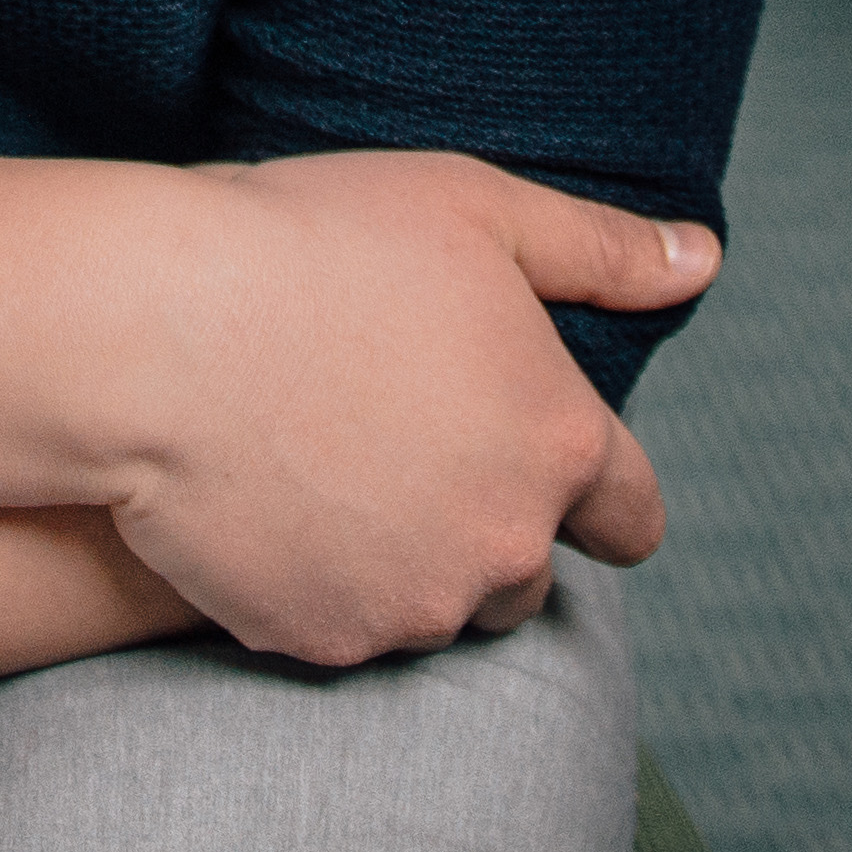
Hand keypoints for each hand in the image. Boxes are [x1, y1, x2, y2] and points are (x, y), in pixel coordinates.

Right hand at [98, 154, 712, 667]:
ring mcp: (413, 604)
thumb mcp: (472, 210)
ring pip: (437, 605)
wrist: (149, 332)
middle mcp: (506, 543)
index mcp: (559, 441)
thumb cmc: (311, 244)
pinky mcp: (322, 641)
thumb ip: (601, 250)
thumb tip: (702, 261)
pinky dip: (321, 581)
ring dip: (407, 559)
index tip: (537, 462)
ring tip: (328, 467)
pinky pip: (344, 625)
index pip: (632, 513)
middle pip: (529, 571)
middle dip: (486, 522)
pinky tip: (272, 504)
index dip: (596, 492)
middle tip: (400, 443)